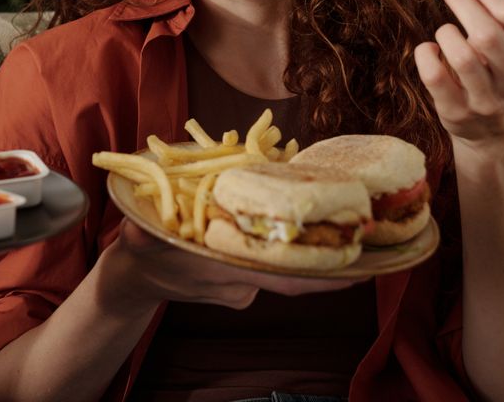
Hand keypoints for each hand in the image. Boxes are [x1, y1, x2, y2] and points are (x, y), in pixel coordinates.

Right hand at [104, 220, 359, 310]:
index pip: (280, 277)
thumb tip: (141, 226)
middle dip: (331, 261)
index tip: (358, 269)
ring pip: (281, 268)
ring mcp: (240, 286)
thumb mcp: (138, 239)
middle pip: (294, 275)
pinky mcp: (239, 281)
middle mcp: (239, 283)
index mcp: (222, 272)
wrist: (135, 281)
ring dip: (303, 248)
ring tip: (332, 216)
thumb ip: (143, 234)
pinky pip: (265, 263)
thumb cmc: (141, 254)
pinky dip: (276, 246)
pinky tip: (284, 216)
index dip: (320, 275)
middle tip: (367, 236)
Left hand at [414, 0, 503, 148]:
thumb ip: (497, 13)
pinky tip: (428, 49)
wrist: (494, 130)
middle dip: (462, 2)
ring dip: (446, 32)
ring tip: (445, 29)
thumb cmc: (500, 71)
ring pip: (462, 56)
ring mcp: (489, 101)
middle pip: (487, 33)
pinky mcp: (457, 113)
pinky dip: (425, 55)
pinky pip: (435, 76)